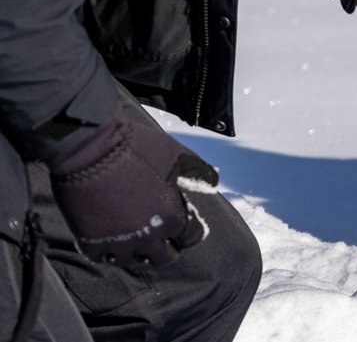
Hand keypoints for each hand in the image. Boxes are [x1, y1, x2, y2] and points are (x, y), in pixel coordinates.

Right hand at [48, 106, 217, 266]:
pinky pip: (104, 259)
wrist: (91, 150)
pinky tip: (112, 243)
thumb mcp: (179, 155)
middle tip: (160, 239)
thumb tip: (212, 183)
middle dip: (165, 248)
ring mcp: (118, 244)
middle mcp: (148, 237)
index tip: (181, 227)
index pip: (190, 238)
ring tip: (136, 242)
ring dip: (138, 252)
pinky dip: (110, 253)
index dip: (187, 232)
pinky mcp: (91, 245)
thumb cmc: (137, 149)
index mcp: (172, 218)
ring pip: (134, 261)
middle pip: (163, 257)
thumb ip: (197, 173)